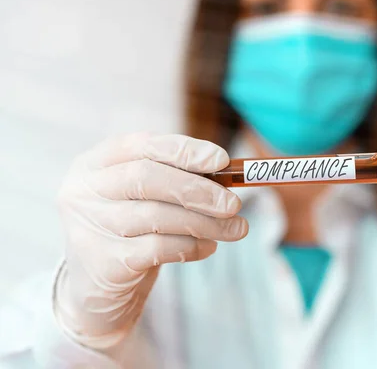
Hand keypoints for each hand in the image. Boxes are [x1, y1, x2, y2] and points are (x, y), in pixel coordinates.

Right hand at [55, 133, 247, 347]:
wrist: (98, 292)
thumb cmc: (131, 233)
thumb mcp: (144, 199)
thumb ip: (176, 180)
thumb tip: (228, 175)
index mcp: (94, 164)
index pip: (141, 145)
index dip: (184, 150)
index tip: (221, 160)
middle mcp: (83, 191)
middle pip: (146, 177)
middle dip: (198, 189)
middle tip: (233, 204)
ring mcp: (89, 227)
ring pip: (156, 216)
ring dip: (205, 222)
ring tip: (234, 229)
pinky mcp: (103, 263)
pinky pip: (159, 248)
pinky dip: (192, 246)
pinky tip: (209, 247)